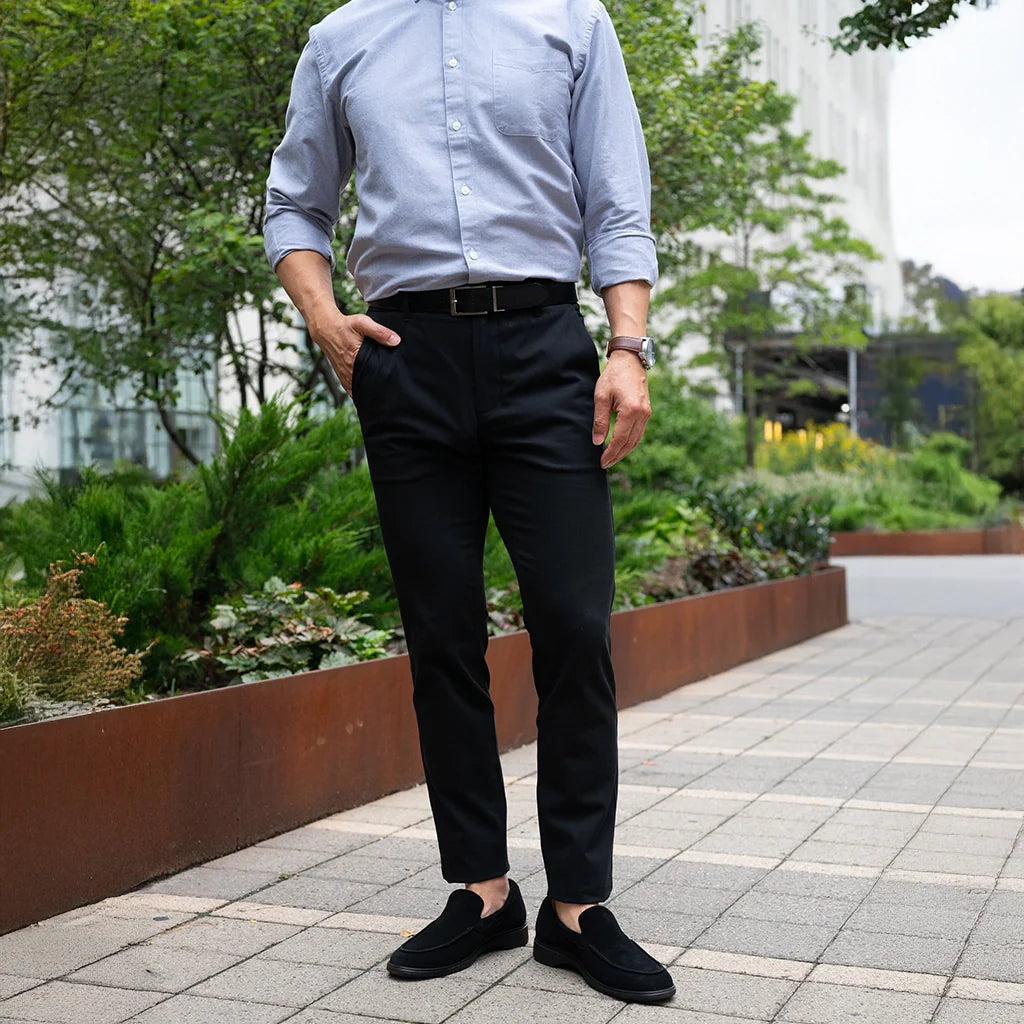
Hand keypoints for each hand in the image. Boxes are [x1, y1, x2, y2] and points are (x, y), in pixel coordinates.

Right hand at [309, 311, 400, 394]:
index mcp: (355, 359)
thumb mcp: (363, 323)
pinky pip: (352, 390)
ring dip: (369, 391)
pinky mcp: (342, 377)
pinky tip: (369, 393)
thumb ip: (380, 332)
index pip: (373, 377)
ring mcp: (345, 376)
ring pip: (359, 390)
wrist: (326, 328)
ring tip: (382, 392)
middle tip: (391, 388)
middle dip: (378, 388)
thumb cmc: (344, 326)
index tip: (394, 382)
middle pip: (368, 386)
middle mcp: (349, 371)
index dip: (384, 380)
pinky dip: (360, 392)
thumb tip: (396, 341)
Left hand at [592, 350, 650, 468]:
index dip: (610, 453)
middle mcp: (642, 414)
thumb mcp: (601, 397)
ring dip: (624, 451)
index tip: (601, 462)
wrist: (630, 360)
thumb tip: (597, 442)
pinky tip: (621, 446)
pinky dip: (630, 442)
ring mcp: (647, 413)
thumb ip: (600, 420)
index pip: (620, 440)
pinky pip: (639, 432)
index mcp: (631, 411)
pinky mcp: (646, 411)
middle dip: (617, 456)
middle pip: (630, 443)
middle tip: (605, 464)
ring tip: (612, 458)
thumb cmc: (613, 376)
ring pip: (636, 440)